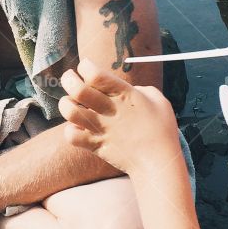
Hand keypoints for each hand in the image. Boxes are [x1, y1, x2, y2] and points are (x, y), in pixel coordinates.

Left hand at [59, 57, 178, 175]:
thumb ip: (140, 90)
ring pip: (70, 111)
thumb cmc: (162, 129)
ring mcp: (101, 128)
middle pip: (77, 89)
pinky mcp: (96, 145)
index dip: (85, 67)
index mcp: (124, 94)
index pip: (95, 74)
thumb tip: (129, 89)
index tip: (85, 67)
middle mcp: (109, 109)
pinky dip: (70, 130)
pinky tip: (77, 127)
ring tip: (70, 102)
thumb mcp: (158, 100)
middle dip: (68, 79)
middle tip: (69, 78)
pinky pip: (72, 136)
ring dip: (65, 104)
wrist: (158, 161)